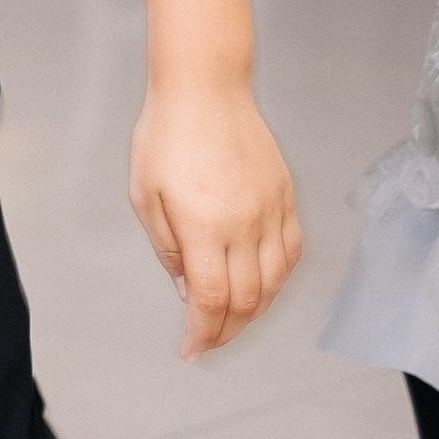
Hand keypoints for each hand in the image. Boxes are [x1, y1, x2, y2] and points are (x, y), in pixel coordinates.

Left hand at [128, 82, 302, 357]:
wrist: (205, 89)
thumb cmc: (165, 136)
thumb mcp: (145, 196)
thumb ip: (168, 250)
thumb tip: (188, 291)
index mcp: (205, 228)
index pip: (212, 300)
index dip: (203, 334)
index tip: (191, 350)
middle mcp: (246, 225)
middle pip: (247, 299)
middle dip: (226, 330)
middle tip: (208, 342)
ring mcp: (271, 211)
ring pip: (276, 281)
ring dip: (256, 309)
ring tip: (233, 320)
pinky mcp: (286, 196)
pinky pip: (292, 251)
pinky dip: (279, 278)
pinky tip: (264, 285)